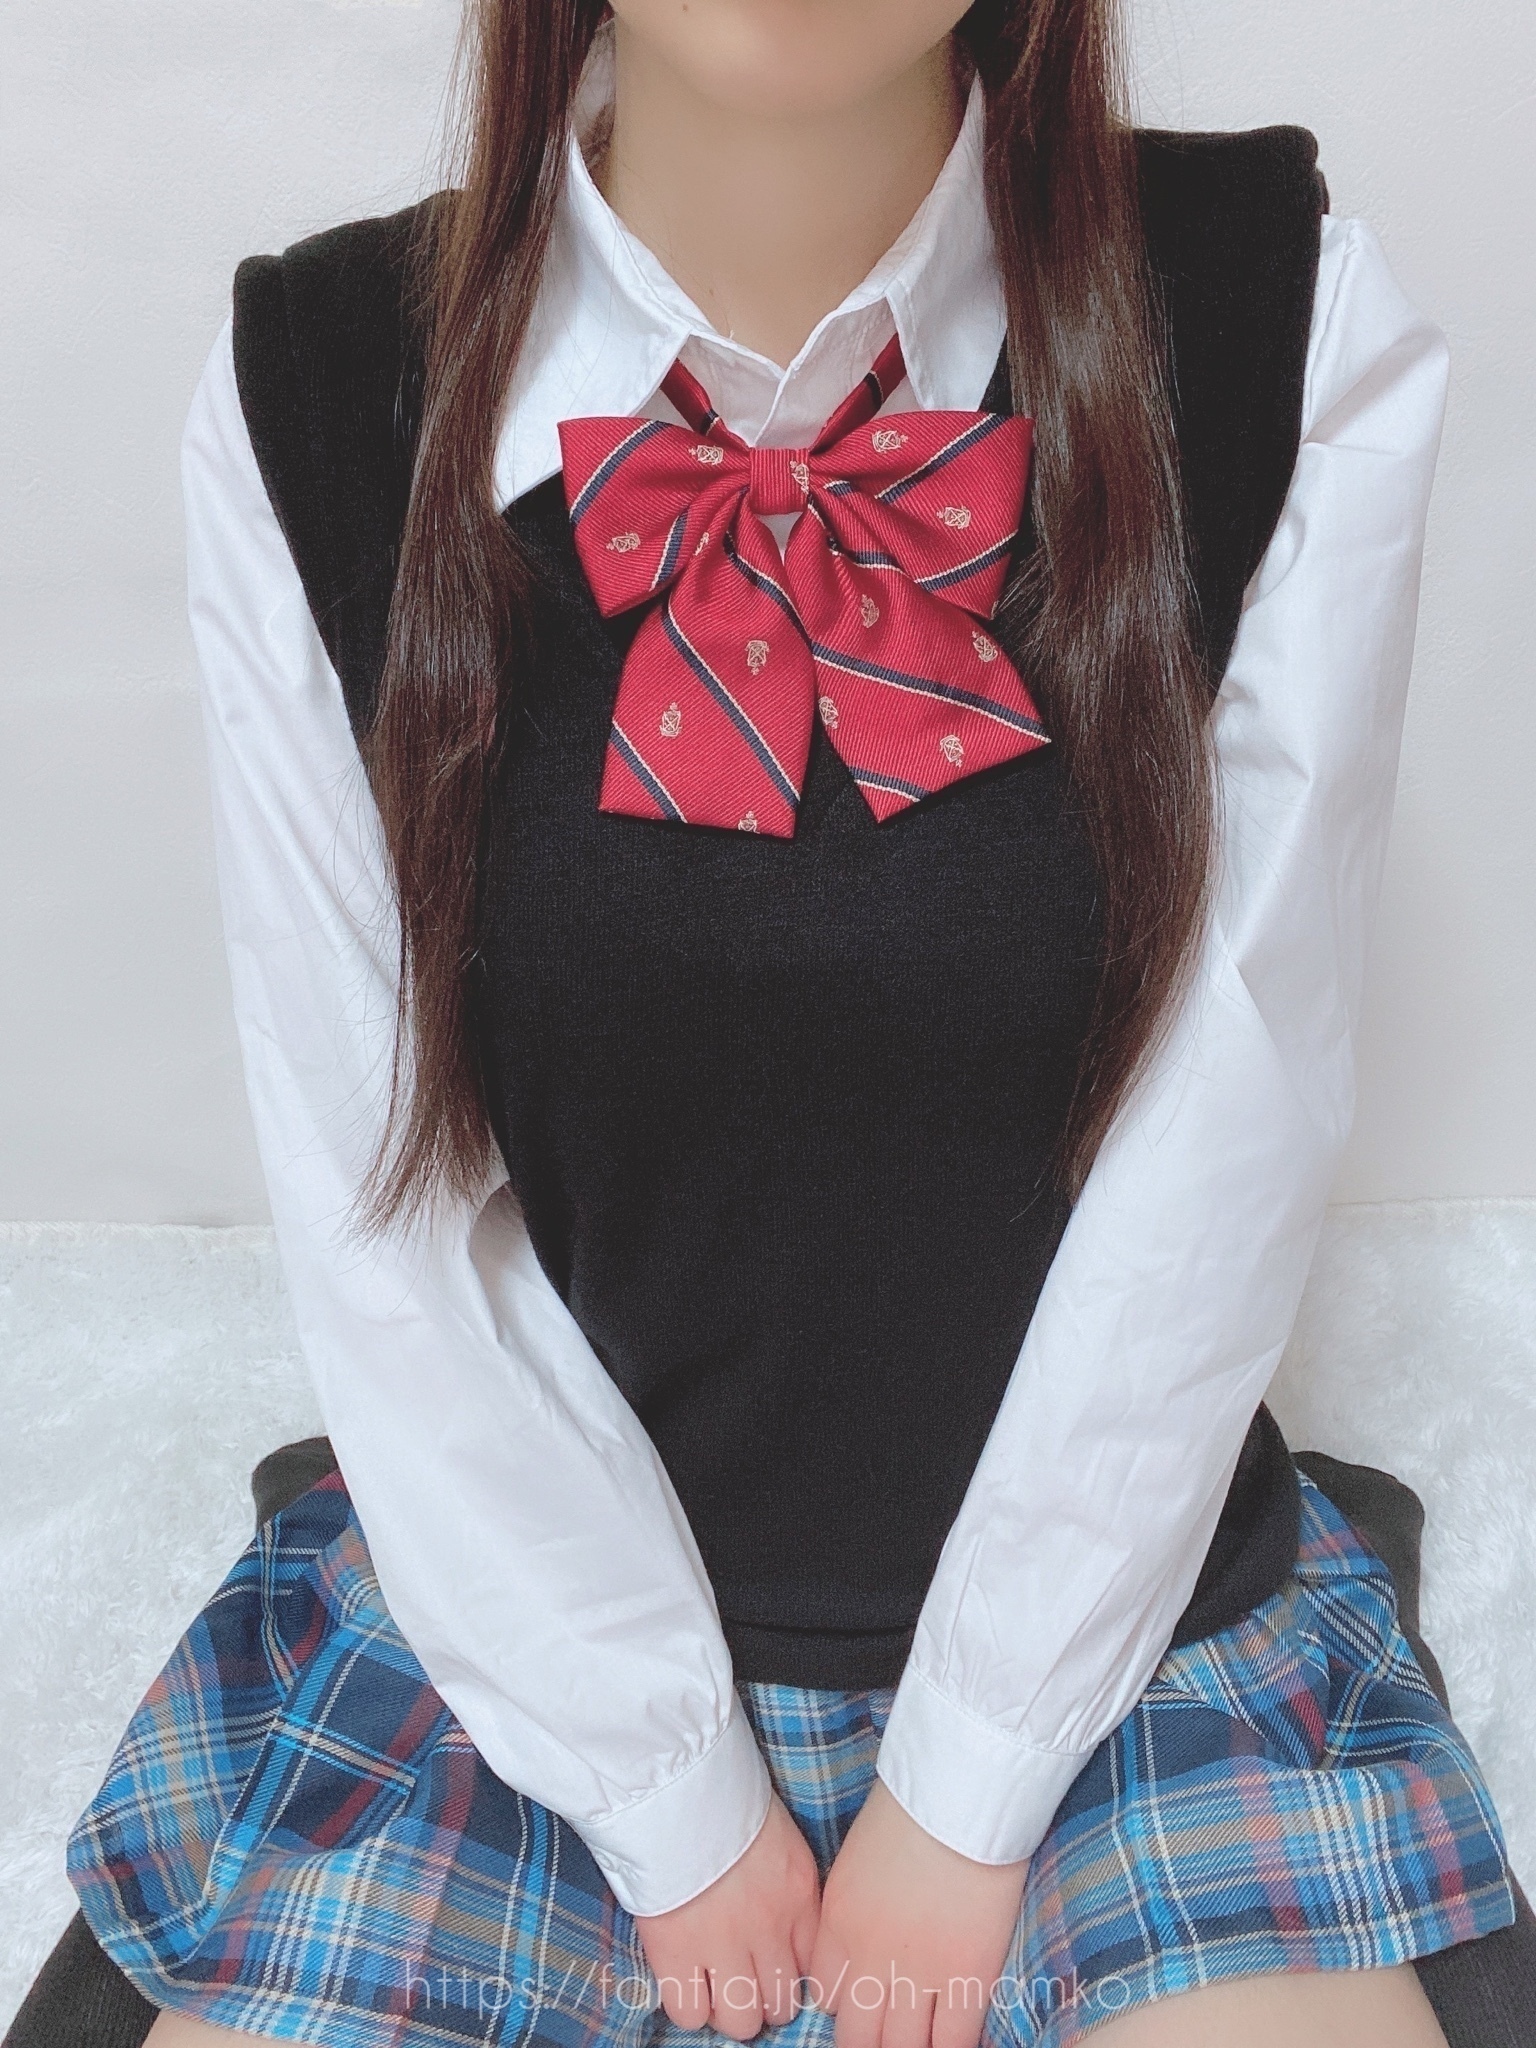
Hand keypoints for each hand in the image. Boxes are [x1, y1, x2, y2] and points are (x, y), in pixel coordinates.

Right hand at [634, 1789, 821, 2039]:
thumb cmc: (729, 1801)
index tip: (774, 1970)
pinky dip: (689, 2006)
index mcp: (798, 1899)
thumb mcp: (782, 1841)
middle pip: (780, 2006)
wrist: (681, 1784)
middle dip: (763, 2000)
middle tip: (743, 1981)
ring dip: (729, 2010)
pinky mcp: (676, 1952)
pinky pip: (690, 2013)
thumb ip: (792, 1891)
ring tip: (713, 1986)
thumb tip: (788, 1929)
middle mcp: (769, 1930)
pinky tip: (685, 1982)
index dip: (792, 1978)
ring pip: (741, 2020)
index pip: (814, 1971)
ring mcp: (723, 1946)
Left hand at [807, 1778, 1026, 2047]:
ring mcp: (918, 1974)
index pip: (826, 1995)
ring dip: (909, 2047)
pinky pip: (954, 2041)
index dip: (847, 2001)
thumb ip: (856, 1906)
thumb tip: (867, 1935)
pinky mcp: (967, 1976)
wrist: (958, 1794)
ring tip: (921, 2037)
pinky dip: (953, 2047)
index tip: (865, 1996)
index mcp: (838, 1924)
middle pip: (857, 2036)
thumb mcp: (859, 1858)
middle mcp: (869, 1959)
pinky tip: (955, 2039)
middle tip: (889, 2031)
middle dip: (871, 2040)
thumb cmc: (912, 1808)